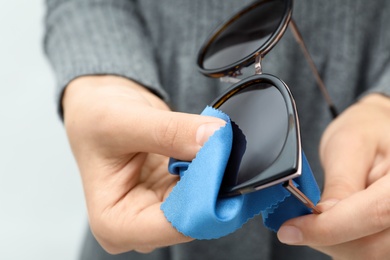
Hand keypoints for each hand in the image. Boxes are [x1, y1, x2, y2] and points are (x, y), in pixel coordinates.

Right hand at [62, 76, 224, 253]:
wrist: (101, 110)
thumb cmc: (96, 121)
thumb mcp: (124, 121)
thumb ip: (171, 132)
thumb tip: (215, 138)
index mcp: (114, 222)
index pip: (172, 226)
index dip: (203, 198)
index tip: (221, 162)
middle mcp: (138, 225)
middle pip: (192, 218)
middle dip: (212, 186)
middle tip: (224, 149)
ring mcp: (159, 211)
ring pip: (203, 204)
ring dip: (215, 176)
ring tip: (216, 145)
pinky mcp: (174, 194)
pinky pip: (203, 188)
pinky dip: (212, 169)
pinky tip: (211, 149)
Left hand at [277, 94, 389, 259]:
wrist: (381, 133)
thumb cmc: (368, 132)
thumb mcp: (348, 145)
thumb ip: (340, 182)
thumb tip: (322, 215)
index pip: (374, 213)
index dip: (328, 227)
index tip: (291, 230)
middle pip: (370, 245)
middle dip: (326, 237)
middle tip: (297, 223)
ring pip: (366, 254)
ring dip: (333, 243)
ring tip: (316, 218)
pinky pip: (367, 253)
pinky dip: (342, 244)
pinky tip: (330, 224)